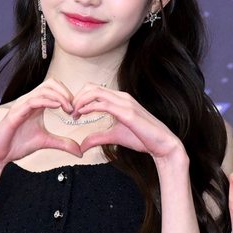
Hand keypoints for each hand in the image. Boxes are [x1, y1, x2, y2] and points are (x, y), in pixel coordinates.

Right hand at [0, 79, 82, 166]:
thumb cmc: (17, 144)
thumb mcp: (46, 142)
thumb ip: (63, 144)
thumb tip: (80, 151)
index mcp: (36, 104)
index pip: (55, 88)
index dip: (68, 95)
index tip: (76, 111)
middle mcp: (29, 101)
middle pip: (51, 83)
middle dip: (66, 93)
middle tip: (74, 109)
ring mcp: (22, 105)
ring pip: (43, 89)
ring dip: (60, 97)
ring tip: (69, 109)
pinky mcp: (16, 113)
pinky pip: (33, 101)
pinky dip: (47, 101)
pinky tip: (58, 107)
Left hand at [71, 84, 185, 162]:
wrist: (162, 144)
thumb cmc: (142, 139)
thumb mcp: (114, 137)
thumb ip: (97, 138)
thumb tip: (81, 145)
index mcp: (119, 100)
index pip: (94, 90)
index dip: (79, 98)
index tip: (72, 113)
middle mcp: (122, 97)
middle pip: (91, 87)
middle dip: (76, 97)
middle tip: (69, 112)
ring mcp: (125, 103)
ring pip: (96, 92)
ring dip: (80, 101)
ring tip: (73, 113)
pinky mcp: (127, 112)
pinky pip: (104, 104)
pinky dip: (89, 107)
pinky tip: (81, 114)